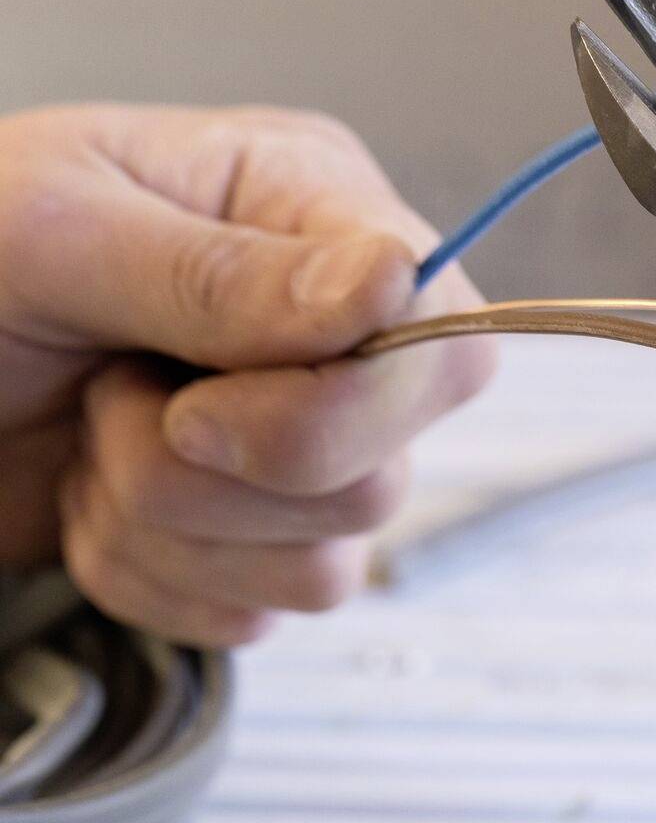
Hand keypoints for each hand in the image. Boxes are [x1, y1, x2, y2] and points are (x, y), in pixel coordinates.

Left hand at [0, 104, 495, 644]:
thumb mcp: (46, 232)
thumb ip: (219, 271)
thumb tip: (392, 281)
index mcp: (311, 209)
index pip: (442, 338)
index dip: (347, 405)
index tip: (197, 405)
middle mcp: (337, 331)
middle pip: (383, 474)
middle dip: (213, 474)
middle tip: (107, 399)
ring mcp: (305, 440)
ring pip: (328, 561)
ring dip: (168, 527)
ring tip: (89, 437)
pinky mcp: (258, 537)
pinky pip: (261, 612)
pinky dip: (150, 578)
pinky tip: (93, 498)